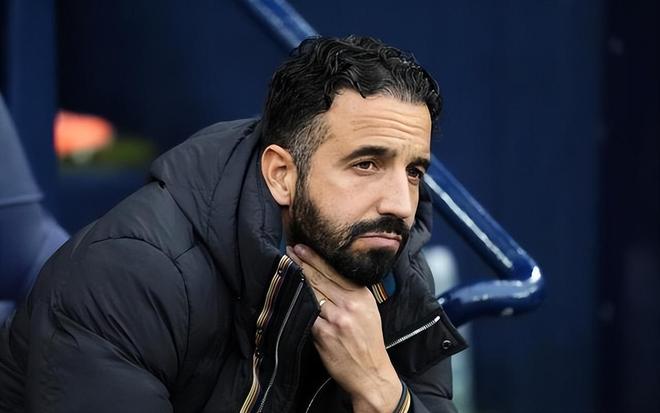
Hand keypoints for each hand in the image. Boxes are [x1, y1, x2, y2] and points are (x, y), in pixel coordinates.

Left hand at [287, 244, 401, 412]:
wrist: (371, 374)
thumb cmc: (368, 341)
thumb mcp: (369, 311)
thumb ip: (352, 293)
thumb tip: (328, 273)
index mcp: (362, 296)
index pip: (334, 271)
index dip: (315, 257)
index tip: (302, 246)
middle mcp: (350, 304)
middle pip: (320, 278)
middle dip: (303, 262)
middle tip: (289, 249)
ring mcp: (336, 319)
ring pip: (311, 293)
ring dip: (297, 278)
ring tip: (286, 265)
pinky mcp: (324, 334)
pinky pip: (307, 314)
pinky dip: (298, 302)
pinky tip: (289, 293)